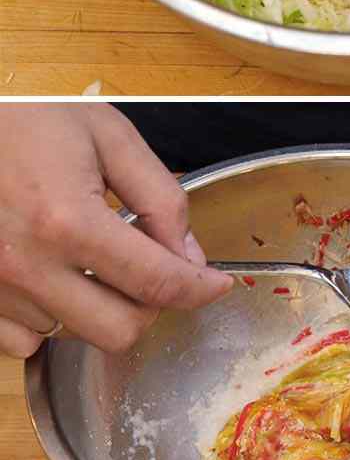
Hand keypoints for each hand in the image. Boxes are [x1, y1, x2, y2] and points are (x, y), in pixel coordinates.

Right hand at [0, 104, 233, 357]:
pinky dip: (51, 319)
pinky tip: (56, 279)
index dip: (200, 289)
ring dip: (97, 306)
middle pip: (119, 331)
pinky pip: (22, 342)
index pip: (157, 283)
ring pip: (73, 334)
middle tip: (153, 270)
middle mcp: (26, 265)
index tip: (216, 285)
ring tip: (92, 258)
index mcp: (67, 222)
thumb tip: (189, 254)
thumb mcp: (109, 138)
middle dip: (151, 305)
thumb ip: (160, 197)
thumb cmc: (26, 117)